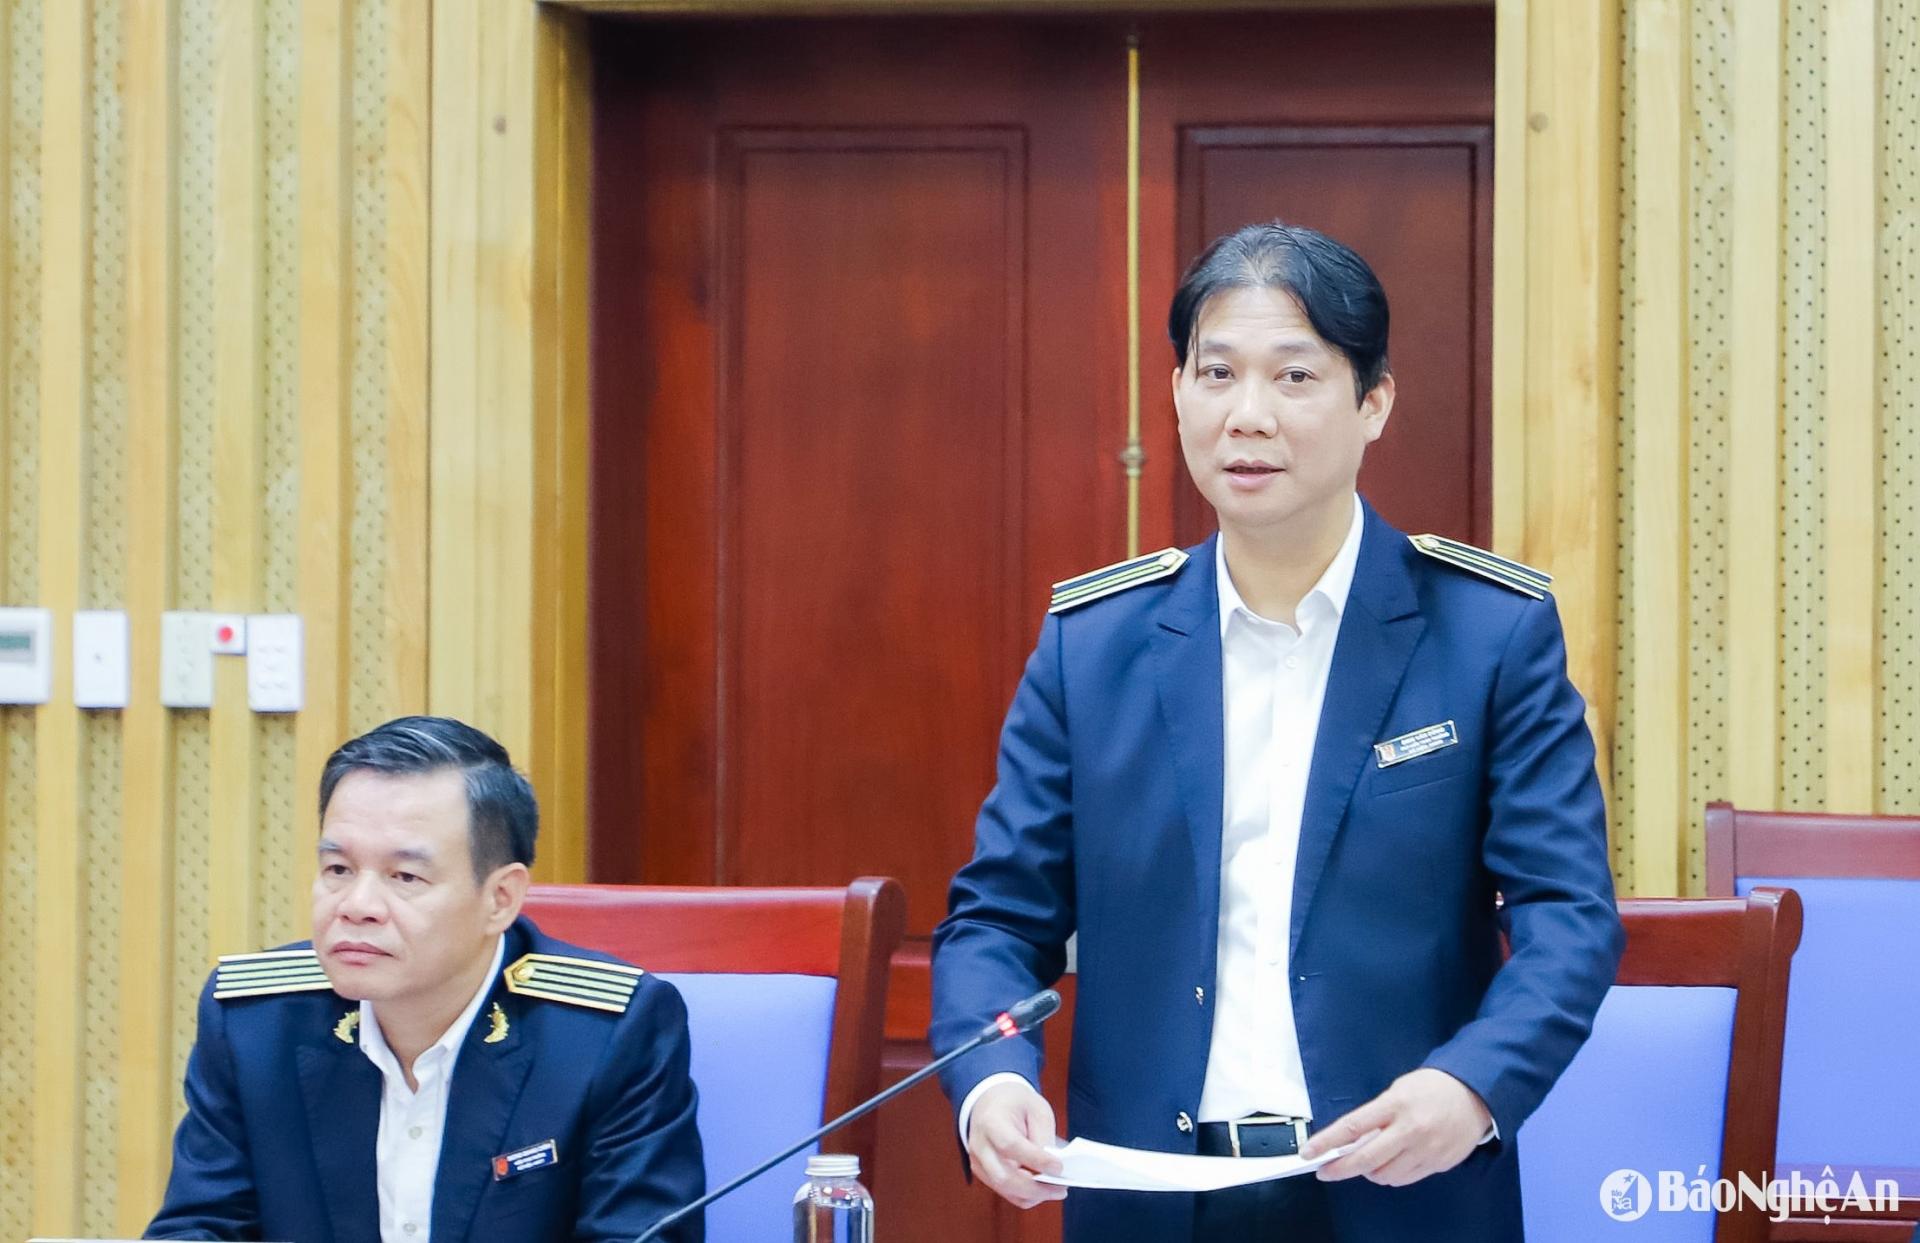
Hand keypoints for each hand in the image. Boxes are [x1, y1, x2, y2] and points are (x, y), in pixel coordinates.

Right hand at [966, 1080, 1066, 1208]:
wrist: (990, 1102)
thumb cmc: (1016, 1104)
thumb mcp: (1036, 1109)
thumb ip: (1043, 1136)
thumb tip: (1053, 1168)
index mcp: (991, 1121)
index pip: (1010, 1146)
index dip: (1035, 1159)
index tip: (1059, 1167)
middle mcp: (980, 1145)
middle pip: (1004, 1176)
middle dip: (1035, 1188)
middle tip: (1061, 1189)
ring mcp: (978, 1162)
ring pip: (1005, 1189)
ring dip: (1033, 1195)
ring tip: (1056, 1191)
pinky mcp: (983, 1174)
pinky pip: (1005, 1192)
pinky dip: (1026, 1196)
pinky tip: (1043, 1190)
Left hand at [1302, 1068, 1491, 1186]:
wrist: (1475, 1094)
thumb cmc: (1431, 1088)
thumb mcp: (1398, 1091)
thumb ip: (1377, 1116)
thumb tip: (1352, 1140)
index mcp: (1395, 1105)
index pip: (1353, 1127)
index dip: (1327, 1143)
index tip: (1309, 1153)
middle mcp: (1410, 1130)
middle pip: (1366, 1159)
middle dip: (1340, 1169)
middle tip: (1325, 1172)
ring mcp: (1426, 1150)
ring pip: (1385, 1175)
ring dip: (1369, 1172)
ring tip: (1367, 1160)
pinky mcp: (1439, 1164)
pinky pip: (1405, 1179)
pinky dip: (1390, 1175)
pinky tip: (1390, 1164)